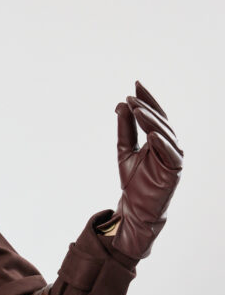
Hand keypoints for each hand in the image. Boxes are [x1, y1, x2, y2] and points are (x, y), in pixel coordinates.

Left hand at [98, 80, 183, 258]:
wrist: (136, 209)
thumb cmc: (133, 182)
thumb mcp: (124, 151)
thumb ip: (124, 130)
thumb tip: (120, 105)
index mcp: (158, 139)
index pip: (154, 115)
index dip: (146, 99)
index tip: (135, 84)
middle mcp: (169, 145)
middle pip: (159, 122)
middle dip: (146, 109)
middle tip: (131, 98)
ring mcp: (174, 157)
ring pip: (165, 134)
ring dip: (151, 122)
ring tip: (137, 110)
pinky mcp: (174, 171)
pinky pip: (171, 154)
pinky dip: (162, 144)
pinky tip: (151, 135)